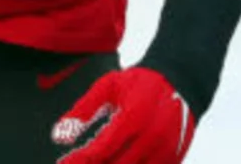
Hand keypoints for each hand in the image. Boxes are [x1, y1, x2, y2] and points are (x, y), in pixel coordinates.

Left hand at [50, 67, 196, 162]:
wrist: (182, 83)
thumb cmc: (140, 83)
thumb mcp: (108, 87)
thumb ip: (83, 111)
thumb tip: (58, 137)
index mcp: (134, 117)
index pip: (101, 150)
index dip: (79, 160)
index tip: (62, 163)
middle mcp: (152, 138)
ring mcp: (165, 152)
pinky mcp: (174, 159)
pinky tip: (114, 163)